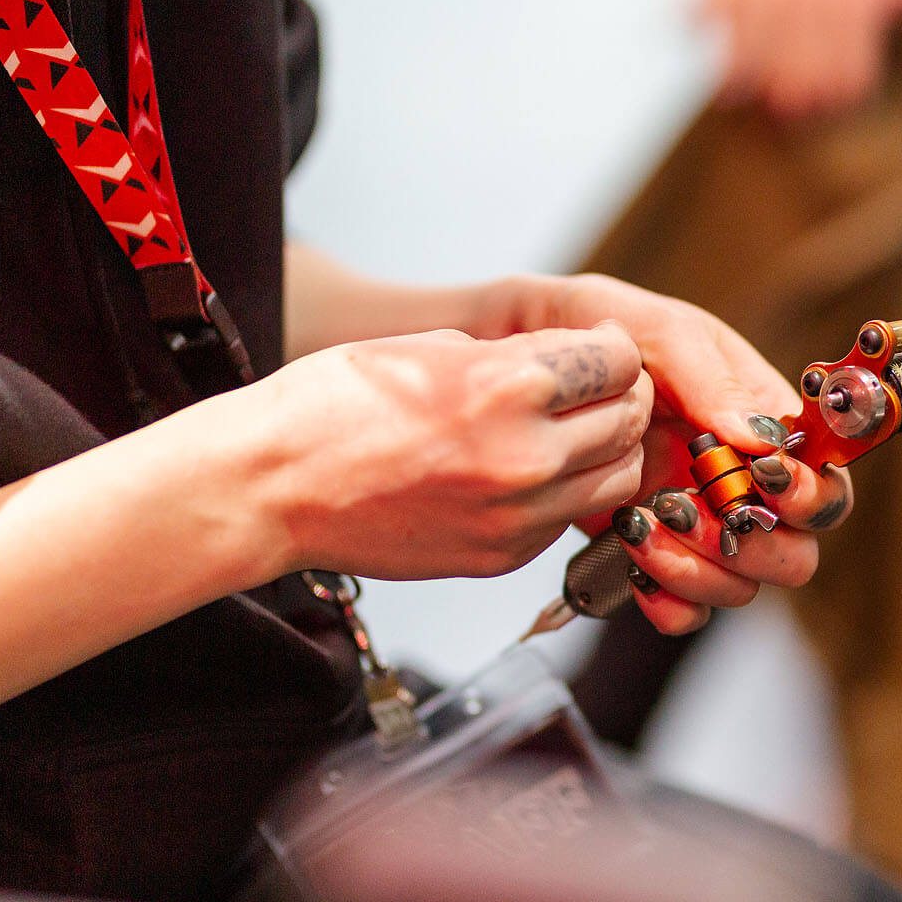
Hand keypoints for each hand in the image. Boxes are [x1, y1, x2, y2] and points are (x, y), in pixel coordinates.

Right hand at [233, 322, 652, 579]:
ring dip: (607, 449)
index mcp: (512, 386)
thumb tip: (571, 360)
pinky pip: (569, 517)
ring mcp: (519, 515)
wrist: (272, 486)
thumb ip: (516, 355)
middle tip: (598, 386)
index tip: (601, 348)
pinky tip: (530, 471)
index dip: (615, 350)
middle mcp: (528, 456)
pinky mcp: (504, 555)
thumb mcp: (433, 346)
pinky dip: (566, 492)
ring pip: (617, 478)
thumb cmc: (335, 405)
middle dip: (622, 396)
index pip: (621, 363)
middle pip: (629, 420)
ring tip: (573, 431)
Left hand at [519, 274, 854, 630]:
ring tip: (643, 524)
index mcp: (757, 420)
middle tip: (697, 505)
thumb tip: (762, 439)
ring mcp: (694, 523)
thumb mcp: (648, 328)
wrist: (498, 358)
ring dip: (702, 568)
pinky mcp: (646, 555)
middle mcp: (735, 480)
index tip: (768, 478)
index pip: (824, 475)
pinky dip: (667, 599)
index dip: (811, 491)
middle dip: (757, 540)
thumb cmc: (585, 331)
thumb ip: (710, 375)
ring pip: (742, 585)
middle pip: (796, 548)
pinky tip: (632, 563)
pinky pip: (683, 610)